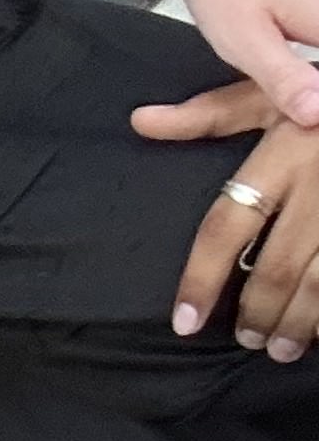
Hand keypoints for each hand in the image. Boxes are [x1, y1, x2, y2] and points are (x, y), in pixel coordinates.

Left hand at [139, 87, 318, 357]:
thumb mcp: (275, 92)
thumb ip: (213, 114)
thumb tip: (141, 121)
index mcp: (284, 154)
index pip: (226, 228)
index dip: (201, 281)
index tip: (184, 323)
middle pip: (275, 267)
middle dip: (257, 313)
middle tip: (246, 339)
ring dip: (298, 322)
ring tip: (281, 349)